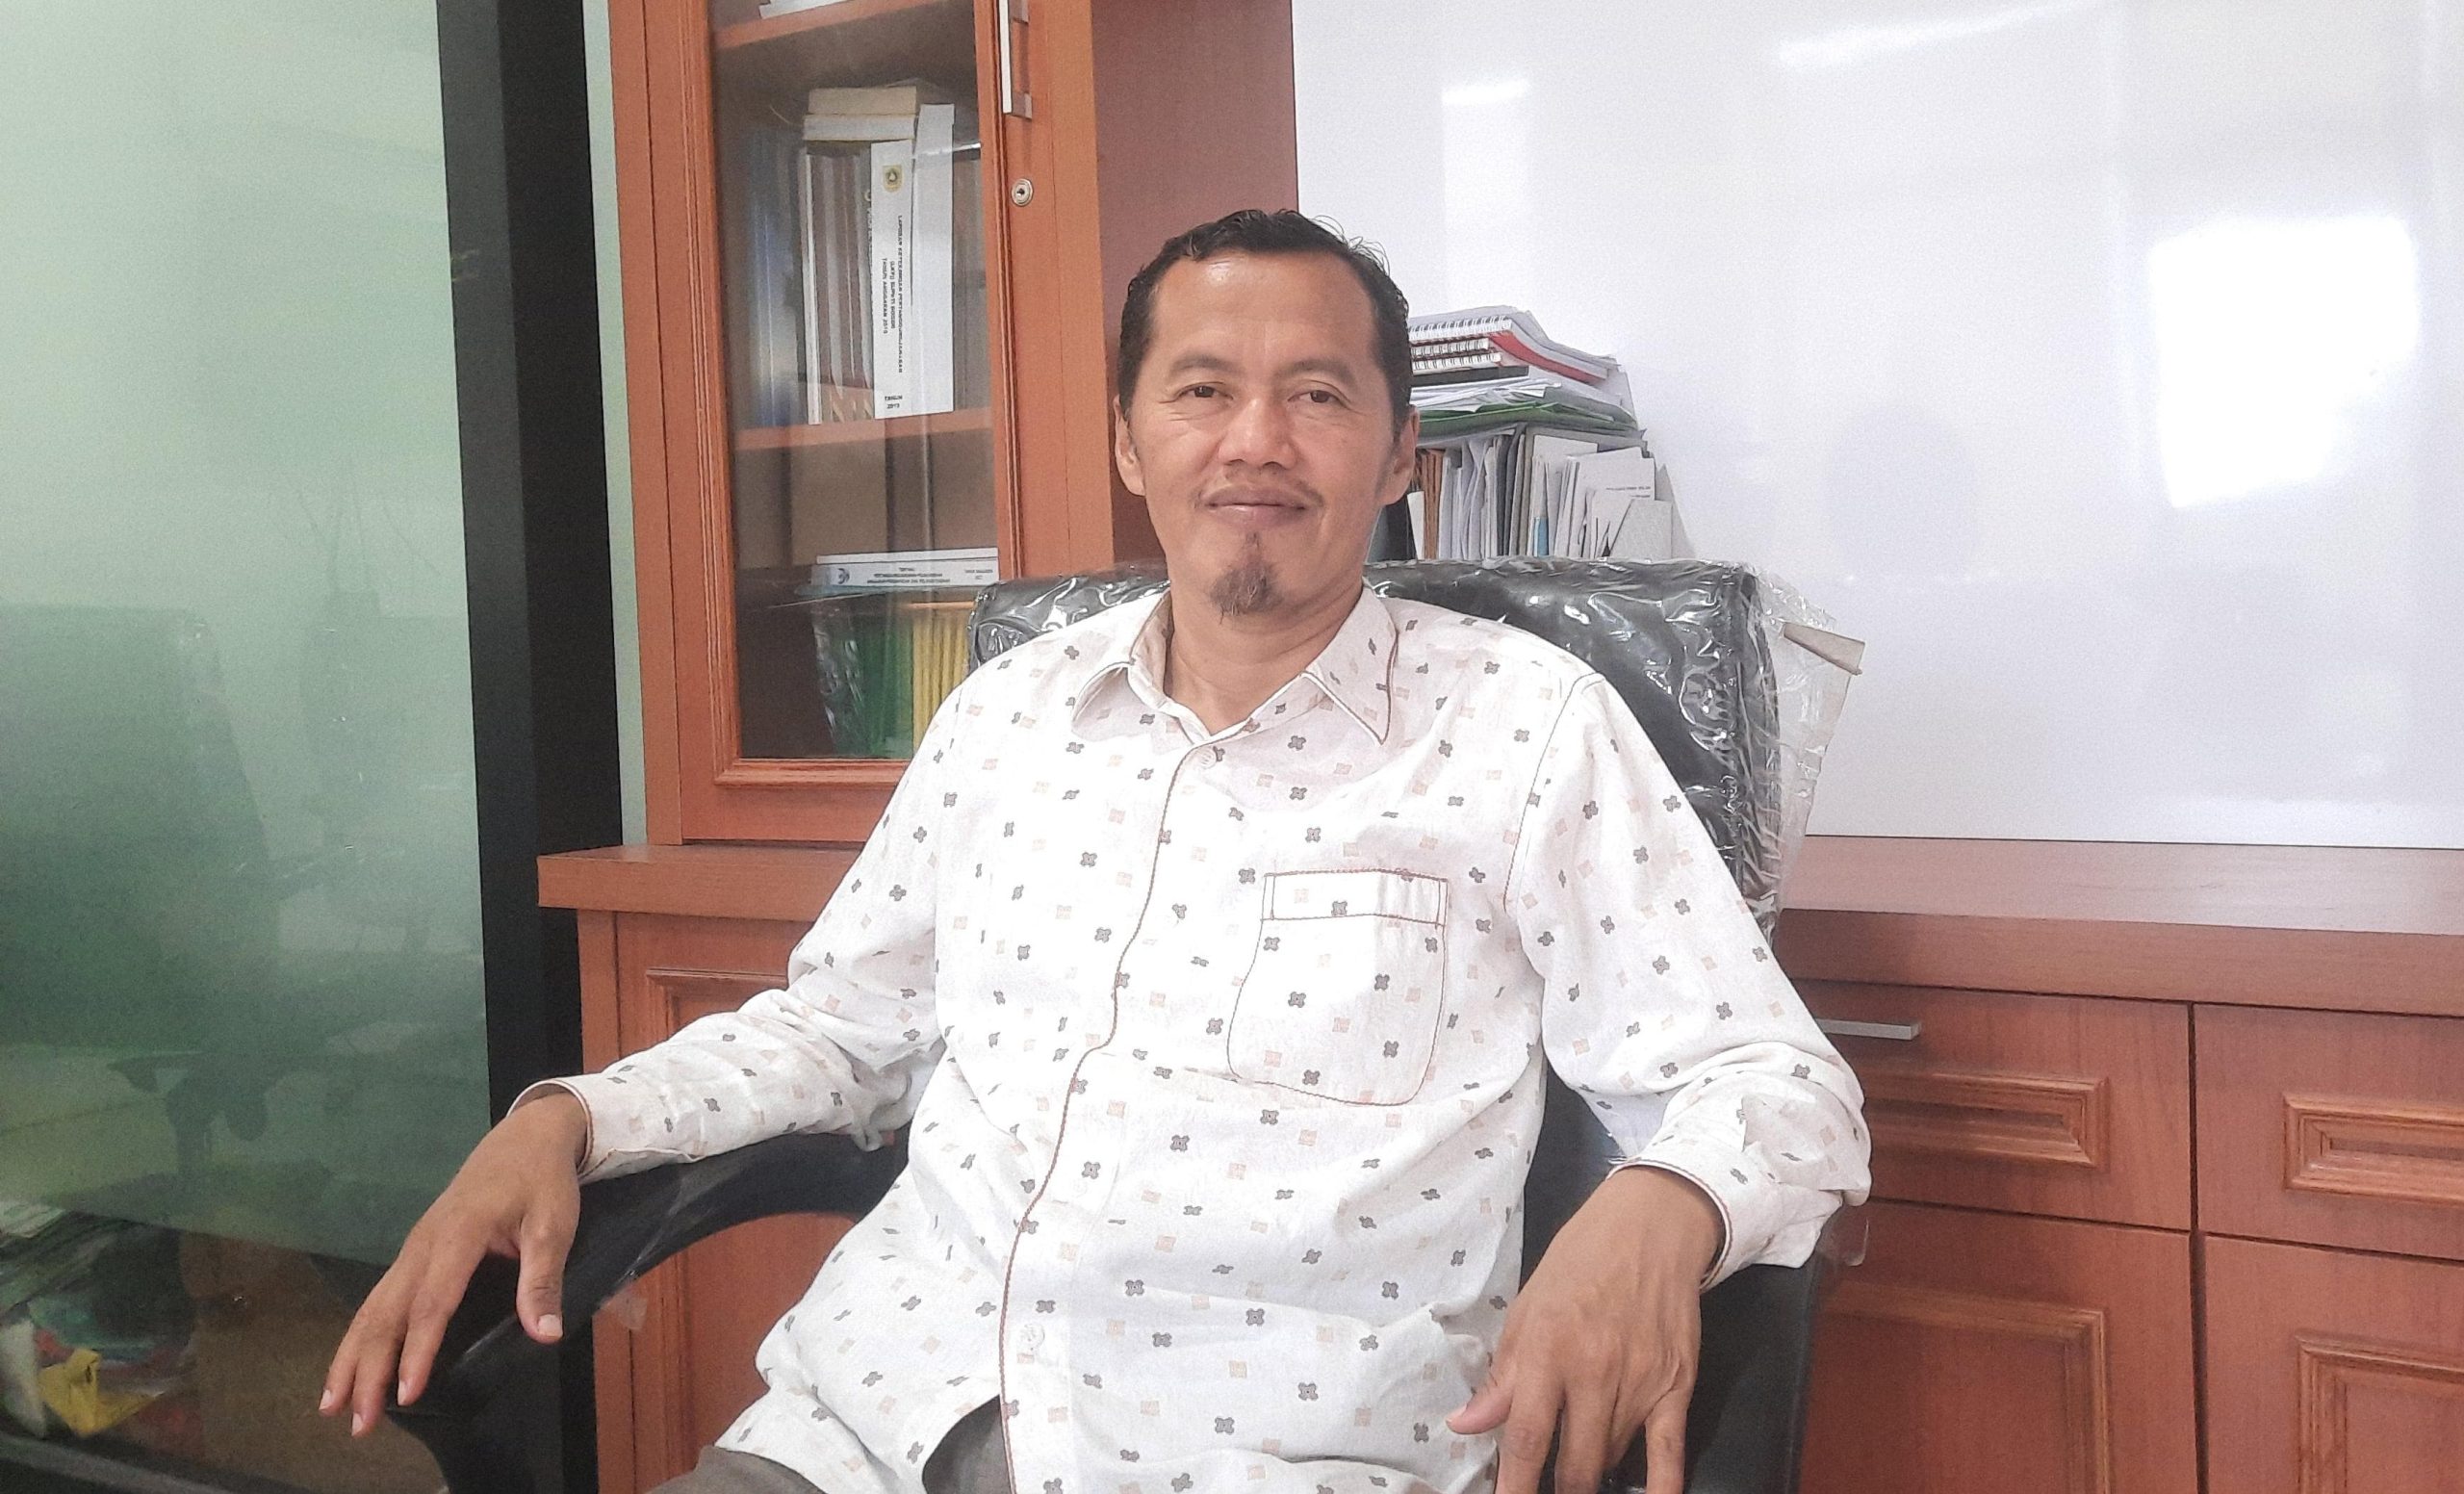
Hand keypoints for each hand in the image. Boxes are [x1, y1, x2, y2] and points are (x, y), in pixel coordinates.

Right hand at [319, 1089, 588, 1436]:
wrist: (525, 1136)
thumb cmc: (542, 1181)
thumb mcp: (555, 1224)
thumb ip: (543, 1279)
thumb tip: (544, 1334)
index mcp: (458, 1235)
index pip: (433, 1301)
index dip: (418, 1349)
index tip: (406, 1392)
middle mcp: (423, 1244)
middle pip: (387, 1311)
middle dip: (367, 1367)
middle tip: (356, 1420)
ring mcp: (413, 1248)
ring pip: (373, 1307)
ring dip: (352, 1357)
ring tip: (332, 1406)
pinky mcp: (414, 1253)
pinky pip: (379, 1299)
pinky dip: (360, 1335)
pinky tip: (351, 1366)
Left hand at [1448, 1166, 1721, 1493]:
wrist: (1650, 1227)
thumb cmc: (1577, 1263)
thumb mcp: (1526, 1309)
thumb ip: (1501, 1376)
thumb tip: (1466, 1425)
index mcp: (1548, 1351)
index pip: (1527, 1437)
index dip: (1514, 1485)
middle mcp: (1595, 1373)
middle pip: (1575, 1463)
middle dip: (1558, 1489)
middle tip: (1546, 1487)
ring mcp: (1640, 1383)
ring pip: (1612, 1458)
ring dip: (1593, 1470)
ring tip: (1578, 1468)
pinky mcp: (1677, 1387)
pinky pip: (1671, 1454)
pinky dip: (1661, 1488)